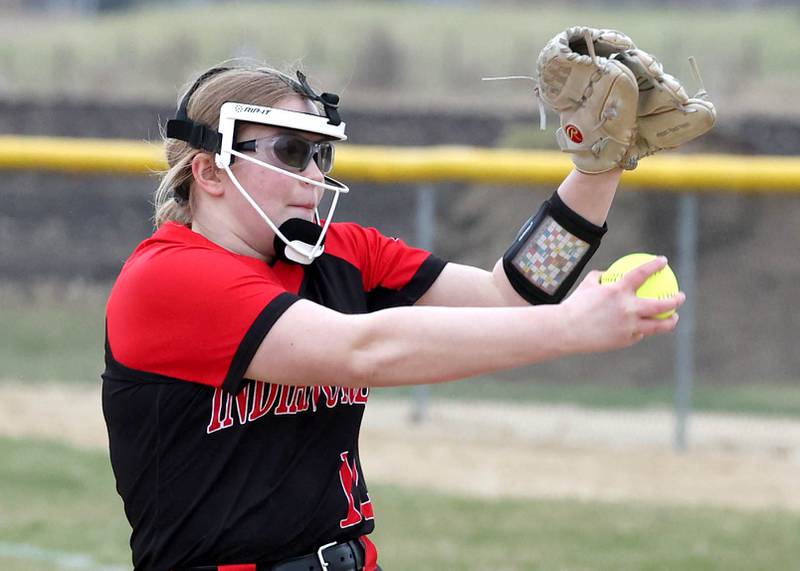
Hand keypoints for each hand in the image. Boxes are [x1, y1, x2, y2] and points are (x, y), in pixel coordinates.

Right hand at [560, 256, 685, 352]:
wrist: (566, 330)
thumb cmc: (574, 305)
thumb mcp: (586, 285)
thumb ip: (601, 277)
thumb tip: (611, 274)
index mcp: (618, 290)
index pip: (642, 273)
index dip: (655, 265)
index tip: (663, 261)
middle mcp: (628, 308)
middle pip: (661, 304)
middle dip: (675, 300)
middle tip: (680, 296)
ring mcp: (629, 326)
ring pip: (657, 326)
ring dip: (669, 321)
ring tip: (674, 318)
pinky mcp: (625, 340)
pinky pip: (638, 334)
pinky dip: (641, 330)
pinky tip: (643, 329)